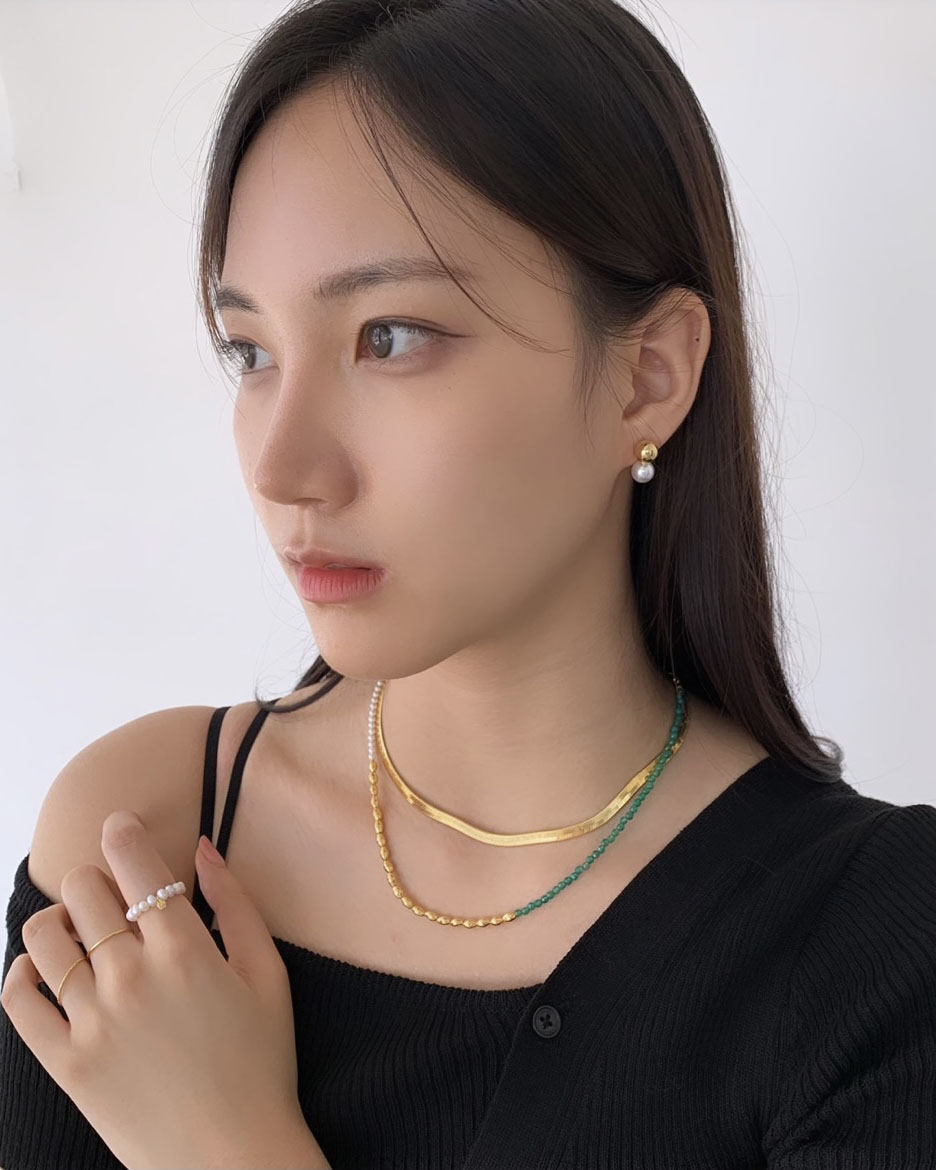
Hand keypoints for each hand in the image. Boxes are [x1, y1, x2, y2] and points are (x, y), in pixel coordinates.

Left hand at [0, 809, 329, 1168]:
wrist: (234, 1157)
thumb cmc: (261, 1064)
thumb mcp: (269, 976)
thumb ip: (238, 905)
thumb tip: (202, 849)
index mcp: (186, 950)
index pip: (136, 865)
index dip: (122, 833)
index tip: (119, 826)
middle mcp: (132, 977)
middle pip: (84, 891)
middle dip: (94, 879)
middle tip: (108, 894)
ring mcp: (93, 1022)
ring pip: (44, 937)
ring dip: (56, 918)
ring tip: (74, 930)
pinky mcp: (66, 1065)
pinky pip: (19, 1003)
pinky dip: (21, 975)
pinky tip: (41, 972)